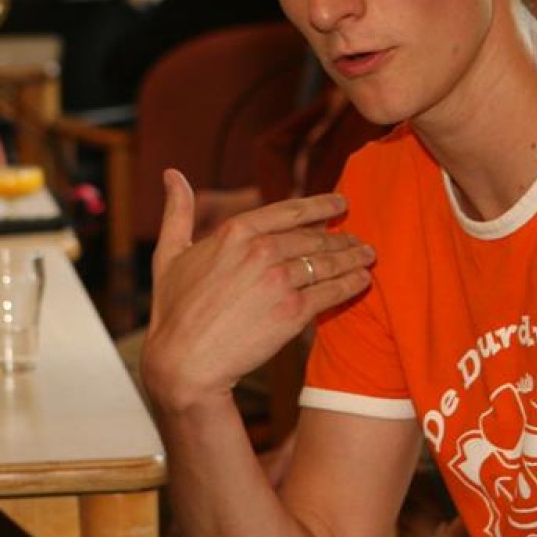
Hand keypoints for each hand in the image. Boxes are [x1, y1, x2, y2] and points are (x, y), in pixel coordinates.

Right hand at [141, 170, 373, 413]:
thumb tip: (172, 173)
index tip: (340, 204)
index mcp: (236, 231)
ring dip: (352, 258)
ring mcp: (279, 280)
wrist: (184, 362)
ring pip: (326, 263)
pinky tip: (363, 281)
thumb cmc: (172, 310)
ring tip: (367, 256)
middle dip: (340, 237)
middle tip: (358, 239)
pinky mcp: (292, 312)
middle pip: (313, 238)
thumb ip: (178, 211)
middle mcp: (261, 250)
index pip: (290, 211)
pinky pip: (331, 292)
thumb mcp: (169, 253)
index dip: (321, 205)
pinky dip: (351, 284)